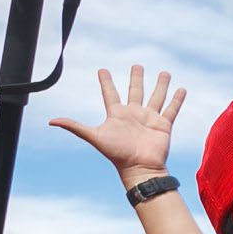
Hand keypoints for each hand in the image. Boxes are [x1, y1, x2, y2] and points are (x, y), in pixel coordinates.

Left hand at [50, 66, 186, 185]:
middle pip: (135, 90)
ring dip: (160, 84)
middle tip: (137, 66)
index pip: (110, 93)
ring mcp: (149, 118)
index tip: (102, 70)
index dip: (106, 81)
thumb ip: (75, 127)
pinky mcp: (164, 125)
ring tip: (164, 72)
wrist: (139, 168)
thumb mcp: (94, 137)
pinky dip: (177, 99)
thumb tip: (51, 121)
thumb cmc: (116, 154)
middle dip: (136, 78)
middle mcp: (133, 113)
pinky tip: (181, 89)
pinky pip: (172, 109)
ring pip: (156, 96)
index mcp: (116, 114)